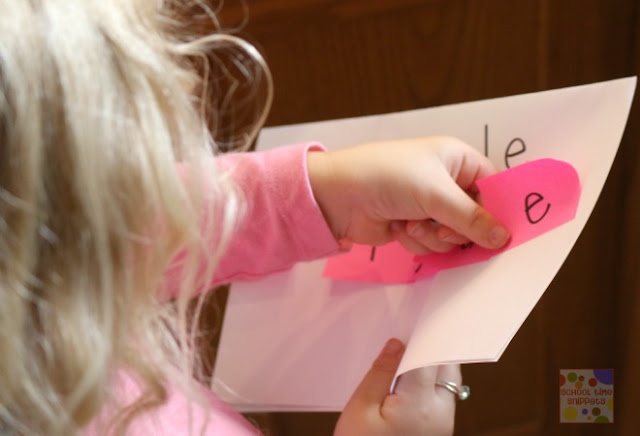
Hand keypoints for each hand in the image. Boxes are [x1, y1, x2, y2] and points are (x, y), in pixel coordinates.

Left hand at [307, 136, 509, 253]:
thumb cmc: (388, 178)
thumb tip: (504, 238)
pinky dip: (414, 239)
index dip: (496, 211)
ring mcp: (428, 205)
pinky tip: (396, 226)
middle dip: (454, 228)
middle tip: (439, 225)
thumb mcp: (435, 194)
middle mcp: (445, 182)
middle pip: (474, 218)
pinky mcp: (411, 225)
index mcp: (457, 160)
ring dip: (431, 235)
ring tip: (409, 221)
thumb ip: (472, 219)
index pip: (493, 187)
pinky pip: (429, 243)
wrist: (338, 195)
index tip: (500, 234)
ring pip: (450, 236)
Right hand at [334, 339, 458, 435]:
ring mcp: (444, 423)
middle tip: (411, 334)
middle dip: (432, 347)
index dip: (423, 335)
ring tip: (406, 357)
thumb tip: (396, 344)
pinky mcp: (441, 431)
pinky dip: (432, 383)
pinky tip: (410, 380)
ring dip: (433, 365)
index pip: (431, 355)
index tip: (415, 320)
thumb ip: (380, 373)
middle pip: (447, 366)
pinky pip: (443, 396)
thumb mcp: (360, 409)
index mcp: (421, 402)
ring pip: (448, 380)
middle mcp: (441, 412)